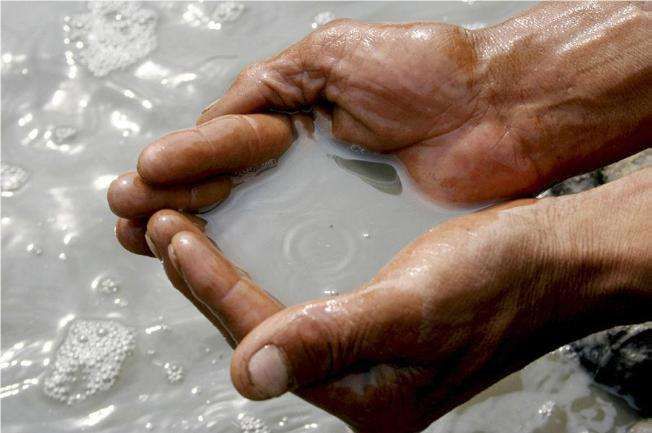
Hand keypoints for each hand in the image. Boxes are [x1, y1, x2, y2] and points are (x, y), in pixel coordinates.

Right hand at [108, 2, 648, 218]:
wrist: (501, 111)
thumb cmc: (429, 72)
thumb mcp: (331, 55)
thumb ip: (267, 84)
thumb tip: (216, 118)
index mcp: (292, 115)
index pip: (220, 143)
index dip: (180, 162)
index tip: (143, 181)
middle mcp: (304, 162)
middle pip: (224, 186)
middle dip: (172, 199)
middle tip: (129, 215)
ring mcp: (327, 200)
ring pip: (250, 220)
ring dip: (198, 230)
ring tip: (150, 239)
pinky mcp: (355, 230)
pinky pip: (296, 245)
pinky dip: (254, 254)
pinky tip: (218, 263)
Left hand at [121, 169, 649, 432]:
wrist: (557, 260)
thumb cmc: (504, 281)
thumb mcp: (417, 309)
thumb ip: (333, 339)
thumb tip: (247, 374)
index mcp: (366, 395)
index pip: (262, 337)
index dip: (211, 286)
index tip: (171, 235)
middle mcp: (357, 379)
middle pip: (257, 328)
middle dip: (206, 279)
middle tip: (161, 227)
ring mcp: (363, 350)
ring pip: (272, 309)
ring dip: (228, 269)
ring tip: (185, 231)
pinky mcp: (370, 320)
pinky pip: (299, 295)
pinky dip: (265, 265)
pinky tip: (247, 241)